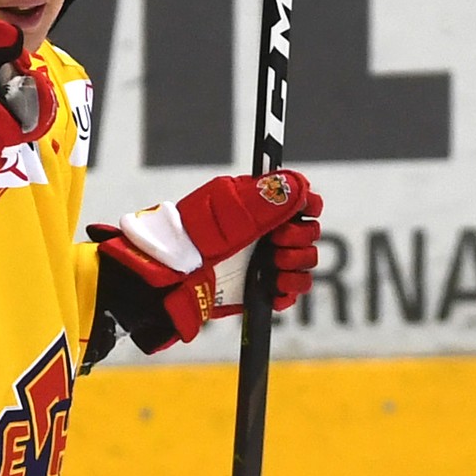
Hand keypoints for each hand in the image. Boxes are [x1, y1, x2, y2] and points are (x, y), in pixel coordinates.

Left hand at [89, 170, 321, 353]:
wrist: (167, 279)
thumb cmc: (187, 237)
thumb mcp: (225, 212)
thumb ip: (264, 200)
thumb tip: (299, 185)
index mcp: (256, 205)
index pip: (299, 198)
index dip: (308, 204)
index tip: (304, 213)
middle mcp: (263, 231)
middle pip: (308, 231)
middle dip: (298, 238)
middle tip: (276, 244)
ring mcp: (263, 260)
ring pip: (305, 261)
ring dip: (296, 264)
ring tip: (274, 266)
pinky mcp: (260, 288)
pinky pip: (291, 291)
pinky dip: (288, 290)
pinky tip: (273, 287)